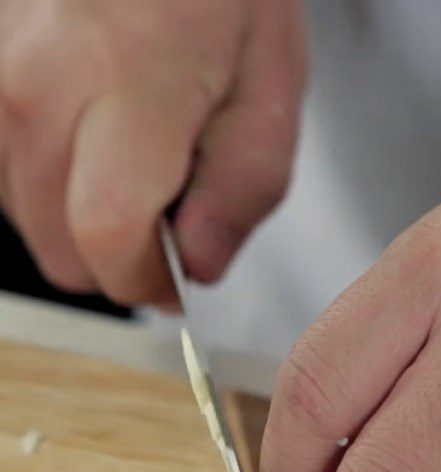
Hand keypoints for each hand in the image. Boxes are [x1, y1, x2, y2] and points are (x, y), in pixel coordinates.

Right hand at [0, 0, 305, 303]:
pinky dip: (52, 183)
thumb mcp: (271, 87)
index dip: (147, 280)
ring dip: (84, 218)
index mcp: (130, 78)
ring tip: (132, 155)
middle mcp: (36, 79)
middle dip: (121, 257)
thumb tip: (199, 266)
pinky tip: (91, 139)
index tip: (177, 280)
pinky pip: (4, 176)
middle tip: (167, 211)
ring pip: (27, 220)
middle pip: (60, 248)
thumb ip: (243, 187)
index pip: (109, 235)